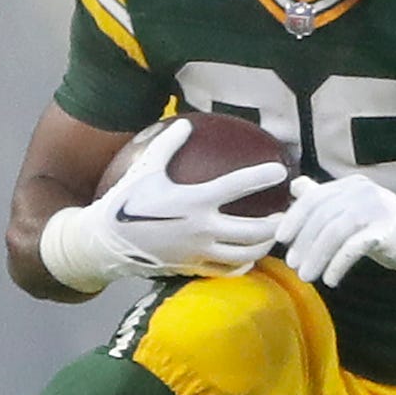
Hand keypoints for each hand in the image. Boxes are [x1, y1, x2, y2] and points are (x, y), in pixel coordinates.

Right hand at [35, 119, 288, 289]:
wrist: (107, 241)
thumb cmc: (127, 201)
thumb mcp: (145, 168)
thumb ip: (168, 144)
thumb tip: (186, 123)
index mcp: (194, 200)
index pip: (237, 186)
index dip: (261, 176)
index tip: (280, 170)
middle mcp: (201, 228)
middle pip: (252, 230)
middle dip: (277, 223)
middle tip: (289, 213)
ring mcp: (199, 252)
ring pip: (245, 254)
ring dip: (264, 246)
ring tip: (274, 235)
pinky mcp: (193, 268)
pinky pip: (227, 271)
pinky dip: (244, 265)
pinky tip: (250, 257)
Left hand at [279, 175, 395, 286]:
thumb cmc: (385, 229)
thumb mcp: (353, 211)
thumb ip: (326, 198)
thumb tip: (296, 187)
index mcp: (351, 185)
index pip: (314, 198)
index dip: (294, 218)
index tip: (280, 239)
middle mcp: (362, 191)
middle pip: (322, 216)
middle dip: (303, 242)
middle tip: (292, 265)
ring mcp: (376, 208)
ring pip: (334, 232)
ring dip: (317, 256)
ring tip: (307, 276)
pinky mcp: (387, 230)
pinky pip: (353, 248)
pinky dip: (338, 265)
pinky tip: (331, 280)